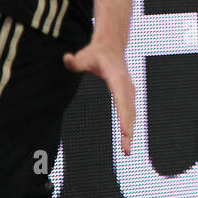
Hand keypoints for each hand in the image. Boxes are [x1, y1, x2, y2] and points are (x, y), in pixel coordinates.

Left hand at [65, 37, 134, 155]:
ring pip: (132, 114)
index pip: (122, 99)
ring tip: (126, 151)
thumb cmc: (96, 54)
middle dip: (129, 131)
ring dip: (130, 132)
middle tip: (126, 150)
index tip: (125, 131)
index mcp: (117, 77)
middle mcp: (127, 85)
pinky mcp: (129, 95)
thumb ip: (74, 61)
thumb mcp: (84, 56)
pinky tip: (126, 139)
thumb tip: (66, 58)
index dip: (124, 116)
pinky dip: (129, 126)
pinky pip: (130, 112)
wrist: (111, 47)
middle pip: (129, 111)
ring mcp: (129, 90)